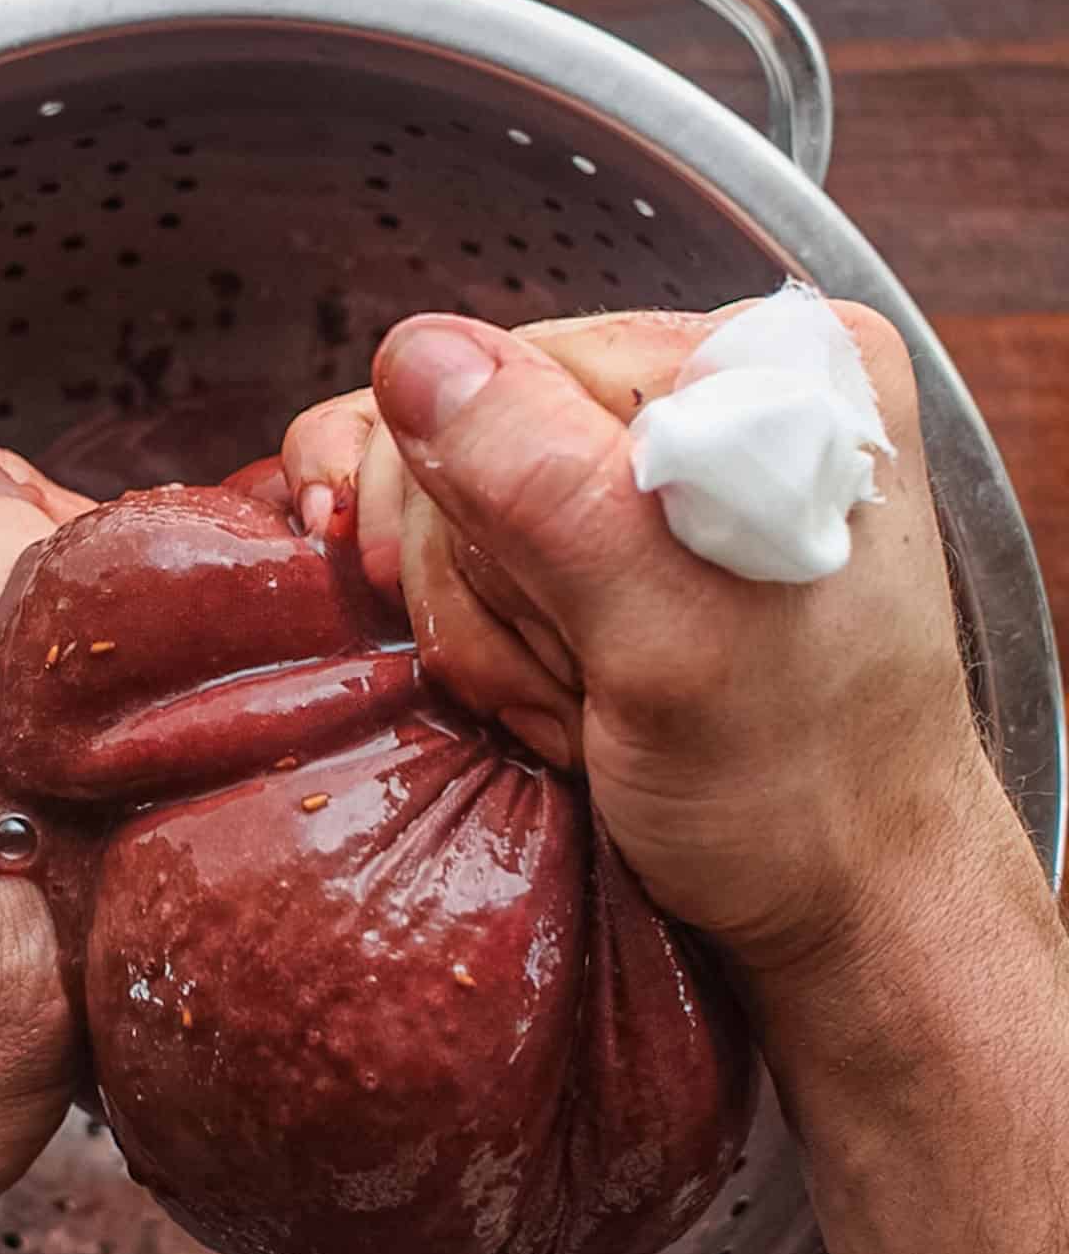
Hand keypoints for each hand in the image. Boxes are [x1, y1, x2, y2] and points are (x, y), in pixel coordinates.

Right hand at [284, 304, 1021, 974]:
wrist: (838, 898)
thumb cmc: (796, 785)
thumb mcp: (672, 645)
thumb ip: (546, 489)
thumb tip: (415, 355)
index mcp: (767, 367)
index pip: (518, 367)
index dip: (491, 511)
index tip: (560, 632)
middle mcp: (713, 391)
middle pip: (475, 433)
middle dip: (488, 583)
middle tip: (579, 682)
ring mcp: (657, 465)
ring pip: (454, 498)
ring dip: (485, 627)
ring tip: (578, 703)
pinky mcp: (611, 535)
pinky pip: (459, 529)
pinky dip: (463, 618)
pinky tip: (509, 679)